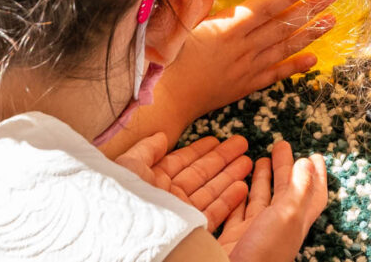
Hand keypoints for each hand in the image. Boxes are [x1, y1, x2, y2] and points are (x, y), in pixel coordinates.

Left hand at [116, 132, 253, 230]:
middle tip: (241, 143)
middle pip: (201, 174)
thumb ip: (146, 150)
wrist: (125, 235)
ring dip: (229, 176)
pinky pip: (214, 214)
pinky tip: (242, 186)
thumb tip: (162, 135)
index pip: (182, 162)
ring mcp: (181, 214)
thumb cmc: (123, 198)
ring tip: (247, 160)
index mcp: (153, 181)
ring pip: (210, 191)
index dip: (199, 150)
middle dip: (221, 159)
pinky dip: (229, 201)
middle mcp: (169, 197)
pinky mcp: (191, 230)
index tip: (217, 138)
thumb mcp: (129, 167)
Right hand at [152, 0, 339, 128]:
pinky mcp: (246, 85)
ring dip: (310, 34)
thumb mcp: (176, 23)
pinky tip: (313, 59)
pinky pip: (276, 74)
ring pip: (284, 48)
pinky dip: (295, 66)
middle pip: (281, 25)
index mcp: (226, 29)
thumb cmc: (167, 59)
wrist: (167, 100)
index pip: (264, 8)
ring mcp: (247, 68)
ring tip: (332, 21)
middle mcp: (242, 49)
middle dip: (309, 9)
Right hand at [219, 141, 328, 260]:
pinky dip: (237, 197)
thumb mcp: (287, 216)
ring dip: (261, 180)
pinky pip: (237, 213)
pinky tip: (235, 185)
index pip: (312, 194)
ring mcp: (256, 233)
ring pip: (260, 201)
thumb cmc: (264, 252)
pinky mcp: (235, 239)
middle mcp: (278, 227)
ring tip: (258, 158)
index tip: (314, 154)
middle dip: (285, 168)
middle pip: (285, 192)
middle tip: (280, 145)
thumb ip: (299, 189)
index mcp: (296, 221)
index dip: (316, 175)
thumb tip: (309, 162)